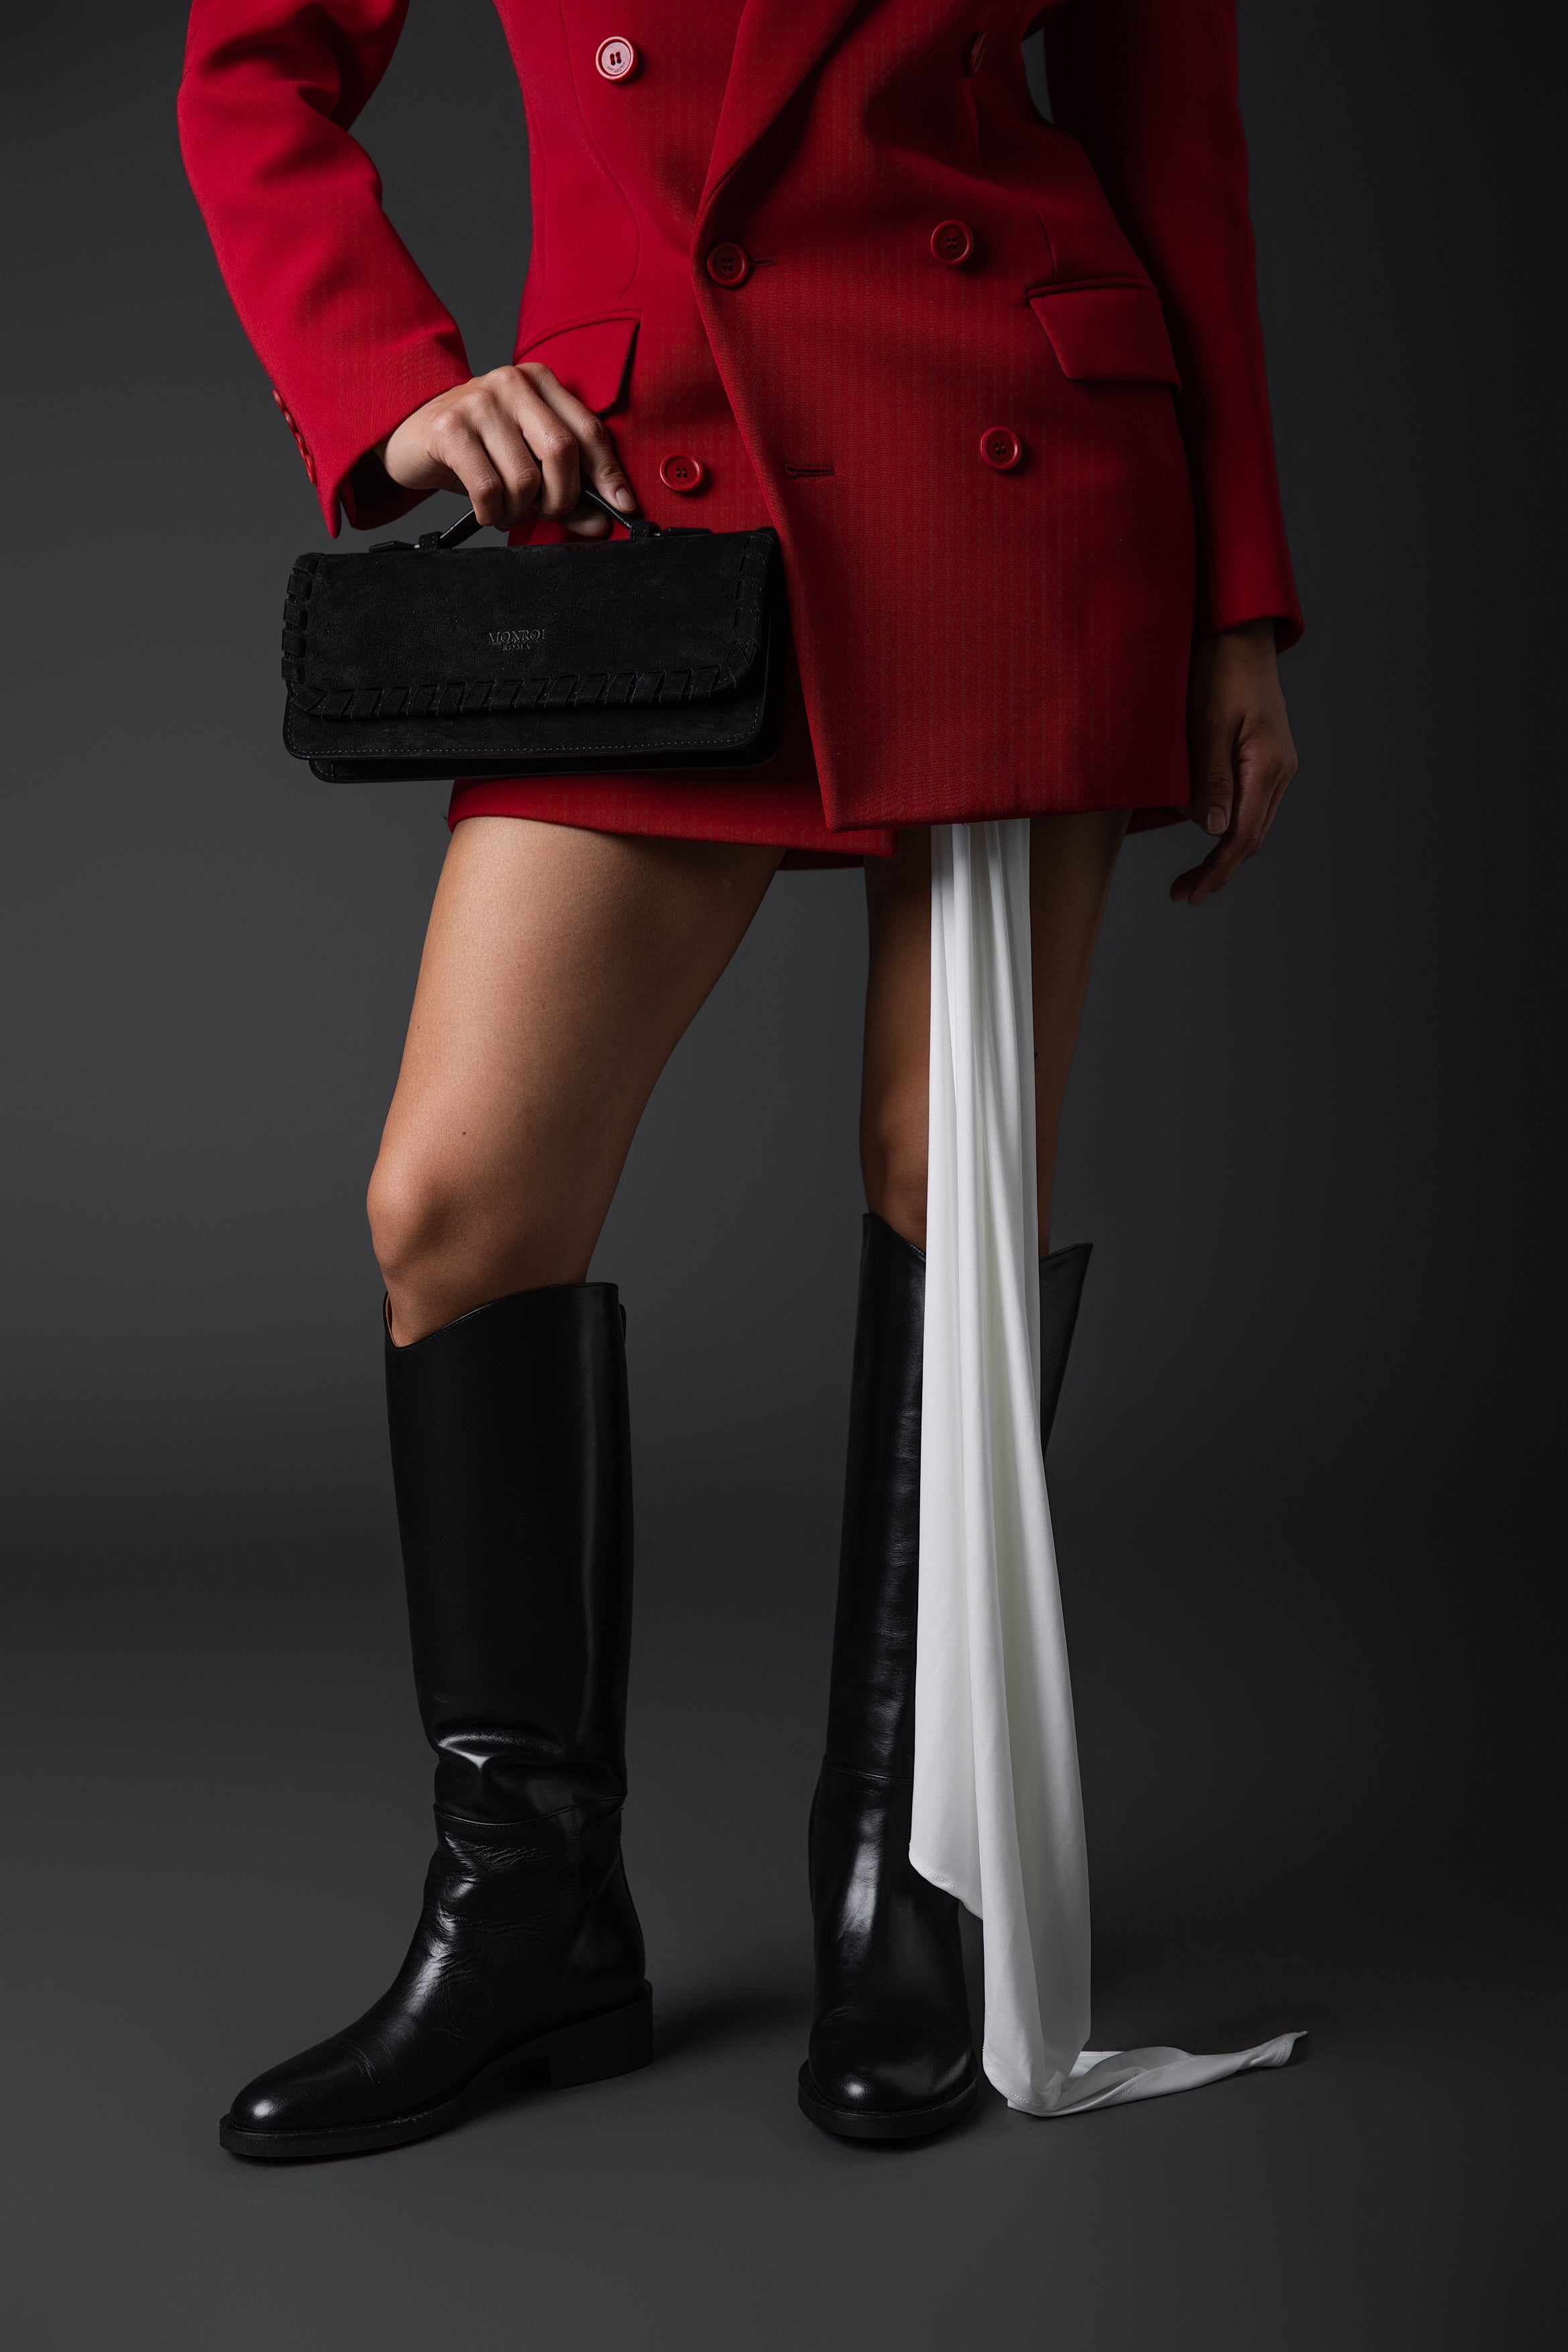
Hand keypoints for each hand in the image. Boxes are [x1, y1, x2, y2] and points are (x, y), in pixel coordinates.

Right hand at [378, 364, 637, 536]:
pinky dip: (493, 513)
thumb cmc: (477, 447)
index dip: (609, 474)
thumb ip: (567, 489)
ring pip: (525, 478)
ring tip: (506, 508)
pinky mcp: (450, 428)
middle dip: (561, 498)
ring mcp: (479, 401)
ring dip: (519, 510)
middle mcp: (512, 382)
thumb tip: (603, 521)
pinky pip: (488, 489)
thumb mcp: (525, 460)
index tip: (622, 506)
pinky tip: (486, 509)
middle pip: (562, 452)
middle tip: (546, 512)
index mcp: (540, 382)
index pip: (588, 430)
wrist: (411, 433)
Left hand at [1170, 621, 1297, 905]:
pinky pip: (1251, 804)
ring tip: (1191, 873)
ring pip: (1253, 824)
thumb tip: (1214, 831)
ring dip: (1223, 849)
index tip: (1188, 894)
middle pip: (1251, 838)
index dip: (1215, 870)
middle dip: (1218, 869)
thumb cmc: (1218, 670)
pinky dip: (1229, 824)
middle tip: (1182, 893)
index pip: (1242, 836)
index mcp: (1268, 766)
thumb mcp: (1207, 724)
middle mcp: (1281, 771)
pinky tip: (1207, 829)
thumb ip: (1211, 778)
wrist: (1240, 634)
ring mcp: (1278, 766)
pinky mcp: (1268, 758)